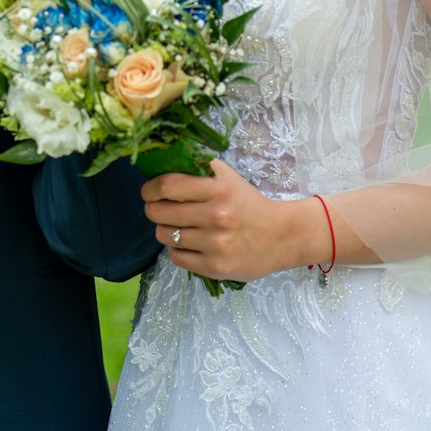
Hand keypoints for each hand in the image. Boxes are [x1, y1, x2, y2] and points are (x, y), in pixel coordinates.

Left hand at [142, 160, 325, 281]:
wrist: (282, 236)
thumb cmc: (249, 203)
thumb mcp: (228, 178)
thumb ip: (199, 168)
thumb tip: (163, 163)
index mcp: (218, 189)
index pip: (167, 186)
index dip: (150, 188)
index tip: (148, 191)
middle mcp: (216, 216)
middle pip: (160, 212)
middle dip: (152, 209)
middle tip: (157, 208)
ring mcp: (215, 244)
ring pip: (166, 236)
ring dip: (164, 230)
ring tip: (175, 226)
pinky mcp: (215, 267)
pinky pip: (177, 258)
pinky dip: (176, 250)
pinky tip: (186, 243)